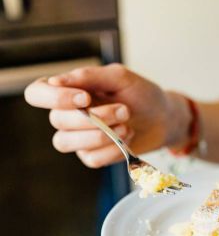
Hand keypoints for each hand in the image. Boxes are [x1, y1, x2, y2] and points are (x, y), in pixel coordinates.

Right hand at [24, 63, 188, 166]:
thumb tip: (56, 81)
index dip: (54, 98)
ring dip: (99, 135)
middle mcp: (68, 114)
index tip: (85, 99)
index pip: (37, 93)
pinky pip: (90, 159)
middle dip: (93, 118)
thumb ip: (90, 76)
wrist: (164, 119)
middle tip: (124, 110)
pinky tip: (127, 139)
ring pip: (66, 143)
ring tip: (127, 126)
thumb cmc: (142, 95)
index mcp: (69, 90)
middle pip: (56, 121)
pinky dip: (111, 151)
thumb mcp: (120, 78)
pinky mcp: (93, 155)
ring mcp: (79, 138)